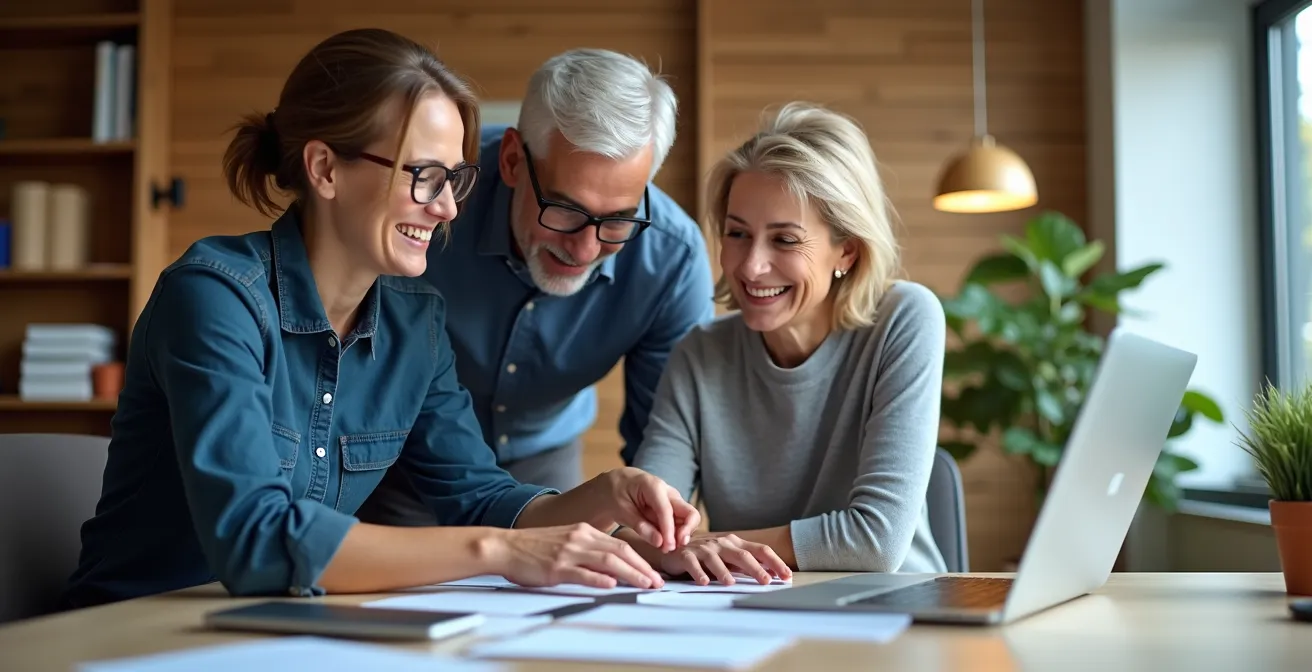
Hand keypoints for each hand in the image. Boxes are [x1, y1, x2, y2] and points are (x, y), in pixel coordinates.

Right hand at [483, 523, 664, 589]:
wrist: (505, 546)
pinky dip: (599, 578)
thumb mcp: (565, 541)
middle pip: (620, 552)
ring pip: (607, 561)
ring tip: (646, 584)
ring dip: (630, 573)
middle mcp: (580, 539)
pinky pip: (582, 573)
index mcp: (584, 532)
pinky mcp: (556, 567)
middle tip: (658, 582)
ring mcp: (569, 552)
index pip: (620, 545)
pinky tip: (612, 585)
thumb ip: (587, 551)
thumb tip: (610, 568)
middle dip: (642, 567)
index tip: (653, 573)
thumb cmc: (533, 548)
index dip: (640, 560)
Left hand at [591, 467, 699, 552]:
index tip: (667, 547)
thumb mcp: (621, 510)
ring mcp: (672, 502)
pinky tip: (664, 545)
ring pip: (687, 520)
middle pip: (689, 512)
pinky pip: (679, 524)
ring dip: (680, 536)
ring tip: (666, 549)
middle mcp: (669, 493)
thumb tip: (660, 543)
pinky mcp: (671, 510)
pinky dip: (675, 535)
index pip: (667, 510)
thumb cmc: (615, 493)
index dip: (669, 531)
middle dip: (686, 531)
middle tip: (674, 547)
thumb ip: (640, 526)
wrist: (614, 484)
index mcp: (654, 486)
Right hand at [660, 534, 792, 585]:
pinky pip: (693, 564)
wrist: (673, 544)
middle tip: (766, 582)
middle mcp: (721, 543)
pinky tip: (705, 582)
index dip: (774, 562)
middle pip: (742, 555)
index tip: (787, 575)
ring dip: (724, 571)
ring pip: (716, 559)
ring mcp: (703, 548)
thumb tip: (770, 574)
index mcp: (735, 543)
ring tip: (731, 583)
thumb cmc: (705, 554)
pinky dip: (699, 573)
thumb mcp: (728, 557)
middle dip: (755, 568)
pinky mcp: (686, 555)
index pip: (759, 550)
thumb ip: (746, 564)